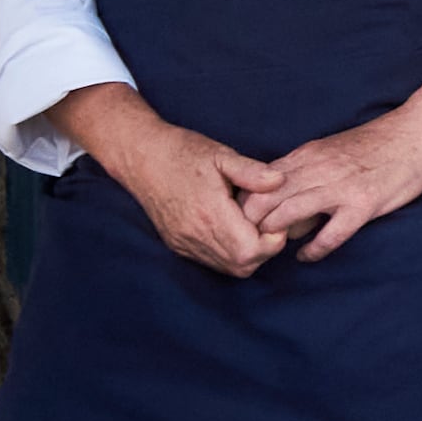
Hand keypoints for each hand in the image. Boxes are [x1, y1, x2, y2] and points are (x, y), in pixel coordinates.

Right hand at [69, 99, 291, 277]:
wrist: (141, 157)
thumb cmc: (184, 152)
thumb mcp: (222, 155)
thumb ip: (252, 172)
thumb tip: (280, 181)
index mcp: (208, 213)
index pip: (250, 250)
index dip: (272, 240)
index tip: (276, 218)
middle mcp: (194, 235)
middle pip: (242, 265)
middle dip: (265, 249)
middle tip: (268, 222)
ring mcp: (183, 243)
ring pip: (228, 268)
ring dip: (248, 254)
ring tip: (252, 224)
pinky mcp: (177, 245)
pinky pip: (211, 261)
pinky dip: (230, 254)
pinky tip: (235, 229)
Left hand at [237, 112, 421, 259]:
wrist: (419, 133)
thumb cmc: (376, 145)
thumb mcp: (330, 149)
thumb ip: (303, 172)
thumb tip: (282, 204)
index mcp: (307, 155)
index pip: (257, 183)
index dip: (242, 206)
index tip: (240, 224)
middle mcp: (317, 169)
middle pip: (264, 200)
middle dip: (250, 226)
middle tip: (249, 243)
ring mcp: (340, 187)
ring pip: (288, 214)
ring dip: (274, 237)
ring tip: (273, 249)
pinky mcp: (364, 204)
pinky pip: (330, 234)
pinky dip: (313, 250)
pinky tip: (307, 256)